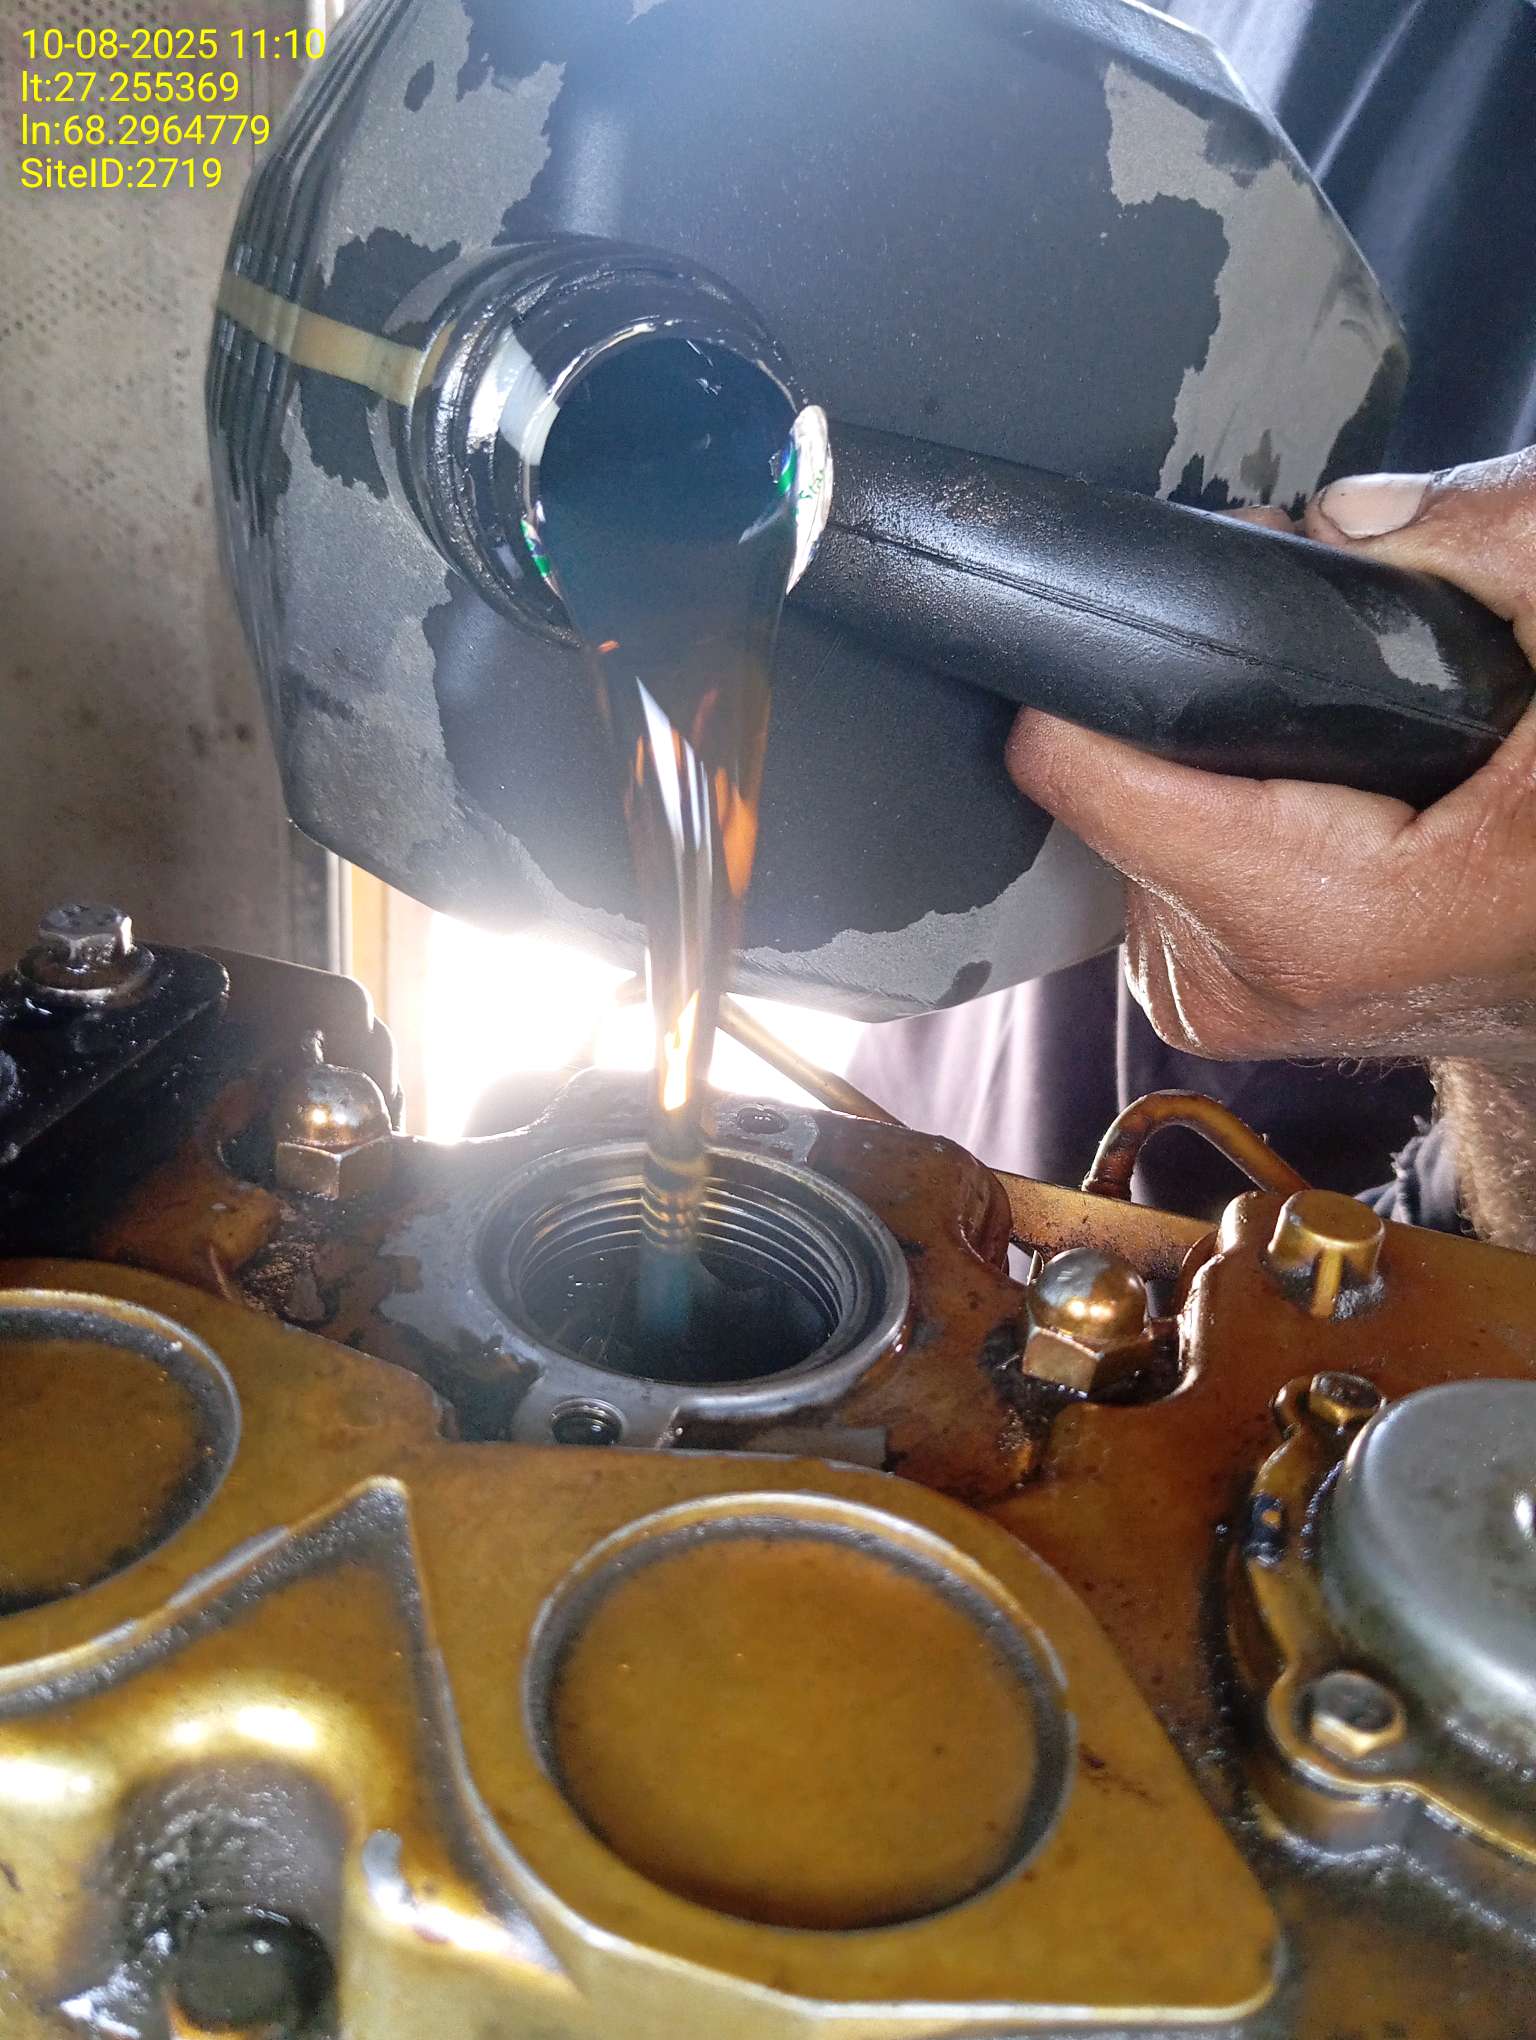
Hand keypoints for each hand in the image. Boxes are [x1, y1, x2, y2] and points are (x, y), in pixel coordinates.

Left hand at [1004, 449, 1535, 1245]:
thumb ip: (1489, 547)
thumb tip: (1347, 519)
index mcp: (1314, 914)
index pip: (1083, 767)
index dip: (1120, 653)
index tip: (1173, 598)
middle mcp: (1230, 975)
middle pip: (1107, 778)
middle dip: (1186, 703)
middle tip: (1298, 673)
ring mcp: (1206, 996)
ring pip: (1123, 820)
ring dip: (1197, 763)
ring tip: (1311, 744)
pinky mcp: (1200, 997)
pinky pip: (1148, 865)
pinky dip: (1204, 818)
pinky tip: (1289, 798)